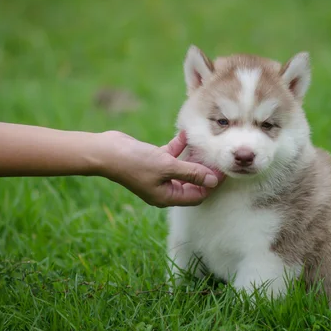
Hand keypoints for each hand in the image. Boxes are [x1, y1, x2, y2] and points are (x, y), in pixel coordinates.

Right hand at [96, 130, 224, 207]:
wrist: (105, 151)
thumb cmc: (135, 162)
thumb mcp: (167, 167)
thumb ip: (191, 173)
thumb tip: (214, 181)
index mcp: (167, 197)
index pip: (198, 195)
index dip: (212, 185)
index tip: (224, 171)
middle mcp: (163, 188)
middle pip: (192, 182)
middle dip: (205, 171)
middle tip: (218, 158)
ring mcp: (157, 174)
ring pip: (182, 168)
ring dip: (193, 157)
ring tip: (206, 146)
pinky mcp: (152, 160)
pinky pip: (171, 155)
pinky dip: (179, 146)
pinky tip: (186, 134)